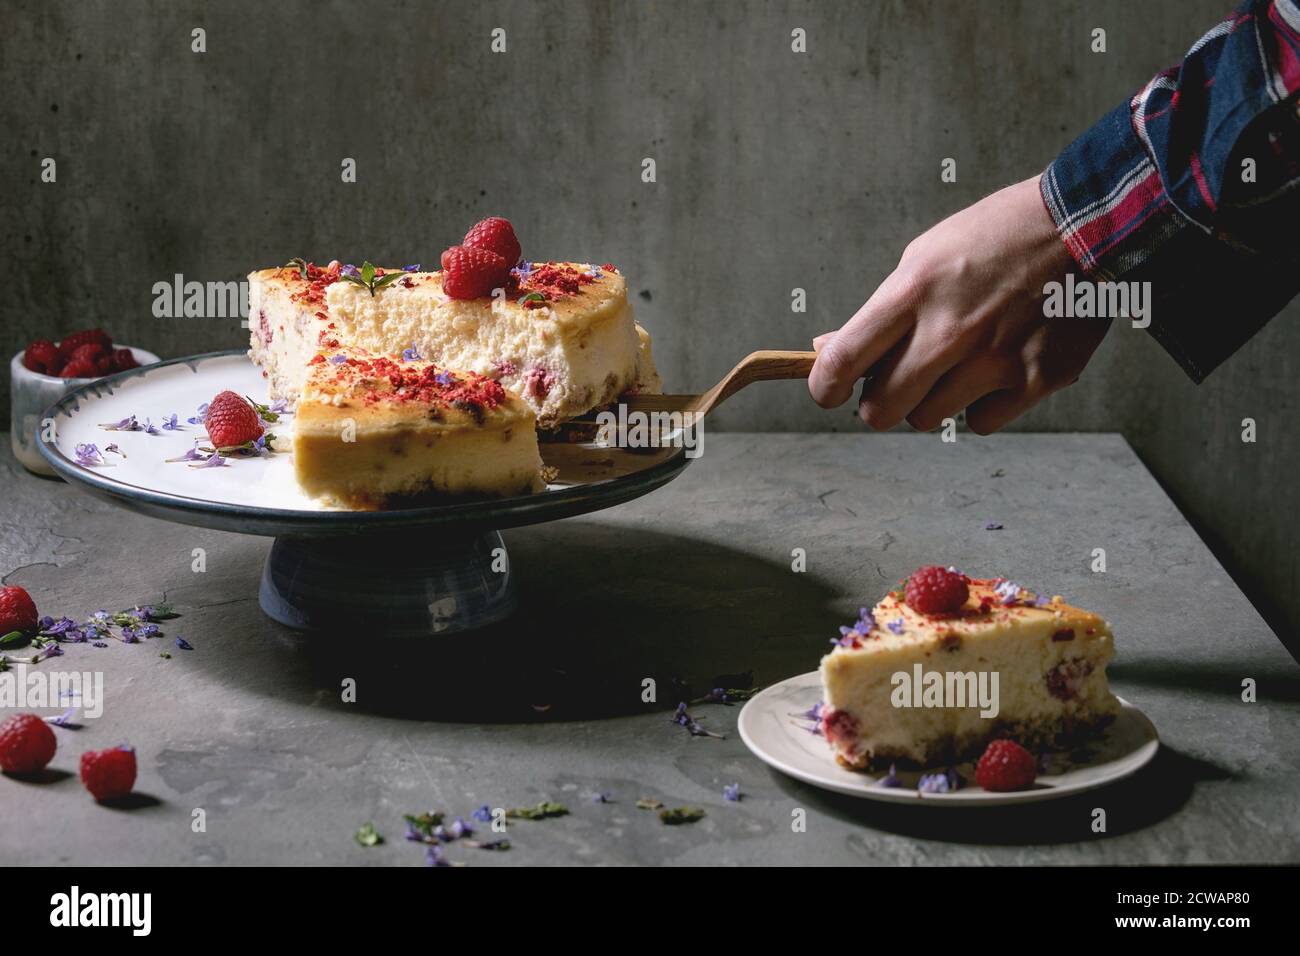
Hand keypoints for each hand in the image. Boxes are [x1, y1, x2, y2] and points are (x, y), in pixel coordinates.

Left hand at [807, 174, 1110, 433]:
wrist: (1085, 227)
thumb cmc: (998, 238)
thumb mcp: (925, 256)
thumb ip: (881, 310)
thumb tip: (829, 350)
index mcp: (914, 291)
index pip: (844, 360)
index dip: (823, 386)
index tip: (828, 391)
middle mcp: (951, 331)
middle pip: (881, 410)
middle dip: (879, 402)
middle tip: (894, 384)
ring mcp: (995, 360)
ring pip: (928, 419)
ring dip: (931, 401)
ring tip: (955, 364)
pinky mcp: (1036, 380)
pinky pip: (980, 423)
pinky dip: (980, 405)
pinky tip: (994, 369)